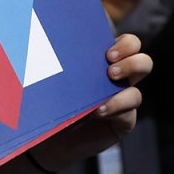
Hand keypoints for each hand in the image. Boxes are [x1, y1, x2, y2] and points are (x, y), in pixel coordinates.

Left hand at [31, 34, 149, 171]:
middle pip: (139, 55)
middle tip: (109, 60)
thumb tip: (33, 31)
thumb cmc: (45, 104)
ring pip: (141, 77)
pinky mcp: (124, 118)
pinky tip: (98, 109)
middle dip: (129, 54)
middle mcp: (114, 76)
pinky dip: (116, 105)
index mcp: (98, 61)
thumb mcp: (48, 80)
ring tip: (110, 77)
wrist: (47, 142)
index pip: (122, 43)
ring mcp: (122, 97)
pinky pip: (130, 107)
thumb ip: (52, 60)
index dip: (124, 43)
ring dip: (129, 71)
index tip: (105, 48)